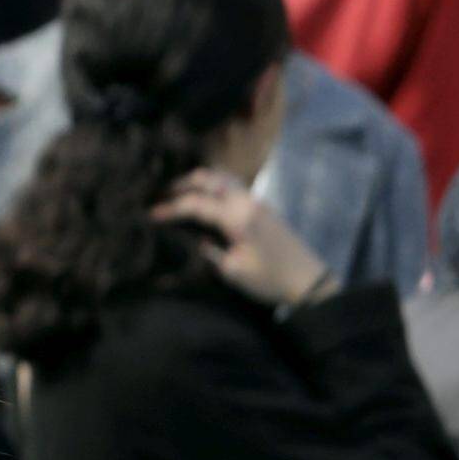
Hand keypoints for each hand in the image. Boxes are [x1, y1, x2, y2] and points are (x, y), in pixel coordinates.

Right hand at [159, 167, 326, 306]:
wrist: (308, 281)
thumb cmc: (270, 279)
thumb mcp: (233, 272)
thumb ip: (208, 251)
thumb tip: (192, 238)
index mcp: (238, 217)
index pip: (196, 203)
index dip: (170, 208)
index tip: (150, 215)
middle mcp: (246, 201)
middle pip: (209, 179)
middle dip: (181, 186)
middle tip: (160, 197)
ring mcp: (256, 201)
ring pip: (222, 178)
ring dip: (199, 182)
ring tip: (180, 194)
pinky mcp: (261, 207)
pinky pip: (232, 185)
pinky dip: (213, 186)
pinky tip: (204, 199)